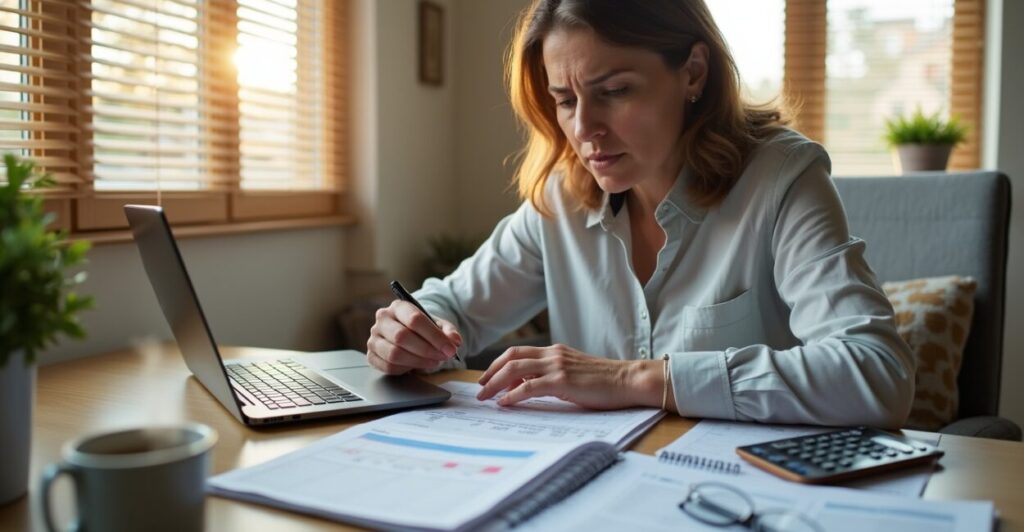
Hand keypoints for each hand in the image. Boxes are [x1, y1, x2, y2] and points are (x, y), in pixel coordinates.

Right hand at [366, 300, 461, 374]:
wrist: (407, 334)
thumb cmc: (422, 329)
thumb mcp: (438, 325)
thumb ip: (448, 331)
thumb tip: (454, 341)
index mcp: (398, 306)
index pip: (414, 319)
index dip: (434, 336)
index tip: (450, 348)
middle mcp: (382, 319)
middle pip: (402, 336)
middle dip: (426, 350)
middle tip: (442, 357)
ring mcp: (374, 338)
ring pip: (394, 353)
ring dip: (417, 361)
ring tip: (433, 362)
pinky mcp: (371, 355)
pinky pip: (388, 366)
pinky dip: (406, 369)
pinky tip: (416, 366)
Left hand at [476, 344, 661, 409]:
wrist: (628, 380)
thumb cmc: (606, 381)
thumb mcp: (574, 373)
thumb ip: (553, 375)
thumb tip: (531, 385)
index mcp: (555, 351)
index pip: (518, 352)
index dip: (499, 364)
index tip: (488, 378)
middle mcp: (553, 354)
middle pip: (510, 357)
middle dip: (490, 372)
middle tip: (479, 387)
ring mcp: (556, 366)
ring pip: (514, 369)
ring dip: (494, 383)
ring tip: (485, 397)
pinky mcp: (562, 381)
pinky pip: (528, 386)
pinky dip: (512, 395)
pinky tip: (503, 404)